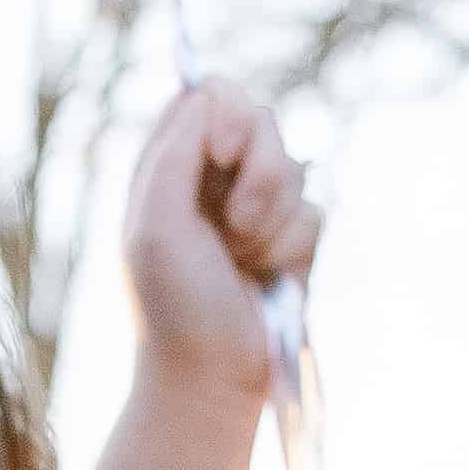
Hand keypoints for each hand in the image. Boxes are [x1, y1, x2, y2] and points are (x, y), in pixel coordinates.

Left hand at [101, 78, 320, 469]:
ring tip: (244, 261)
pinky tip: (265, 278)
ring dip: (270, 218)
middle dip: (258, 170)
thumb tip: (212, 95)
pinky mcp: (293, 239)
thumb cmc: (172, 303)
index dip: (226, 115)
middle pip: (260, 118)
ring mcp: (256, 206)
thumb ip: (177, 148)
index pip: (209, 95)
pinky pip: (313, 212)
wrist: (212, 375)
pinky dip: (289, 248)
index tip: (220, 154)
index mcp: (170, 164)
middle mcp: (214, 177)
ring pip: (294, 165)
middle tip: (234, 226)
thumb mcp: (155, 220)